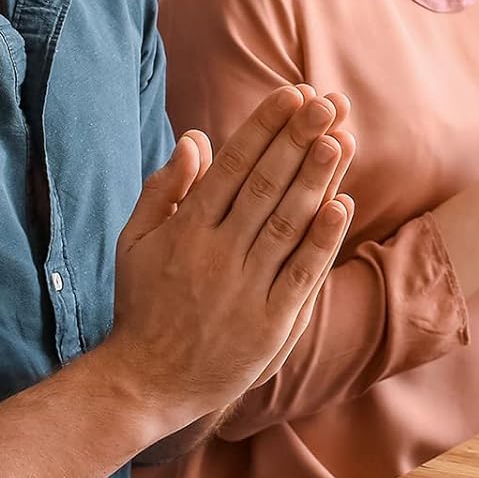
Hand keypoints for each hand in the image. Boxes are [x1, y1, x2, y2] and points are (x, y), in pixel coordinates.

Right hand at [104, 86, 355, 428]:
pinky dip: (322, 240)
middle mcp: (217, 254)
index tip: (292, 93)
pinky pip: (301, 274)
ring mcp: (245, 289)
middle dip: (297, 140)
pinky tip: (342, 205)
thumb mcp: (136, 242)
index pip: (233, 166)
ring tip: (340, 138)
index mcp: (186, 230)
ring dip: (316, 180)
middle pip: (265, 186)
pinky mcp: (270, 324)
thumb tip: (197, 138)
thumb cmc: (143, 306)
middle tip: (325, 102)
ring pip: (287, 224)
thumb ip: (165, 189)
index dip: (264, 128)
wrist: (147, 384)